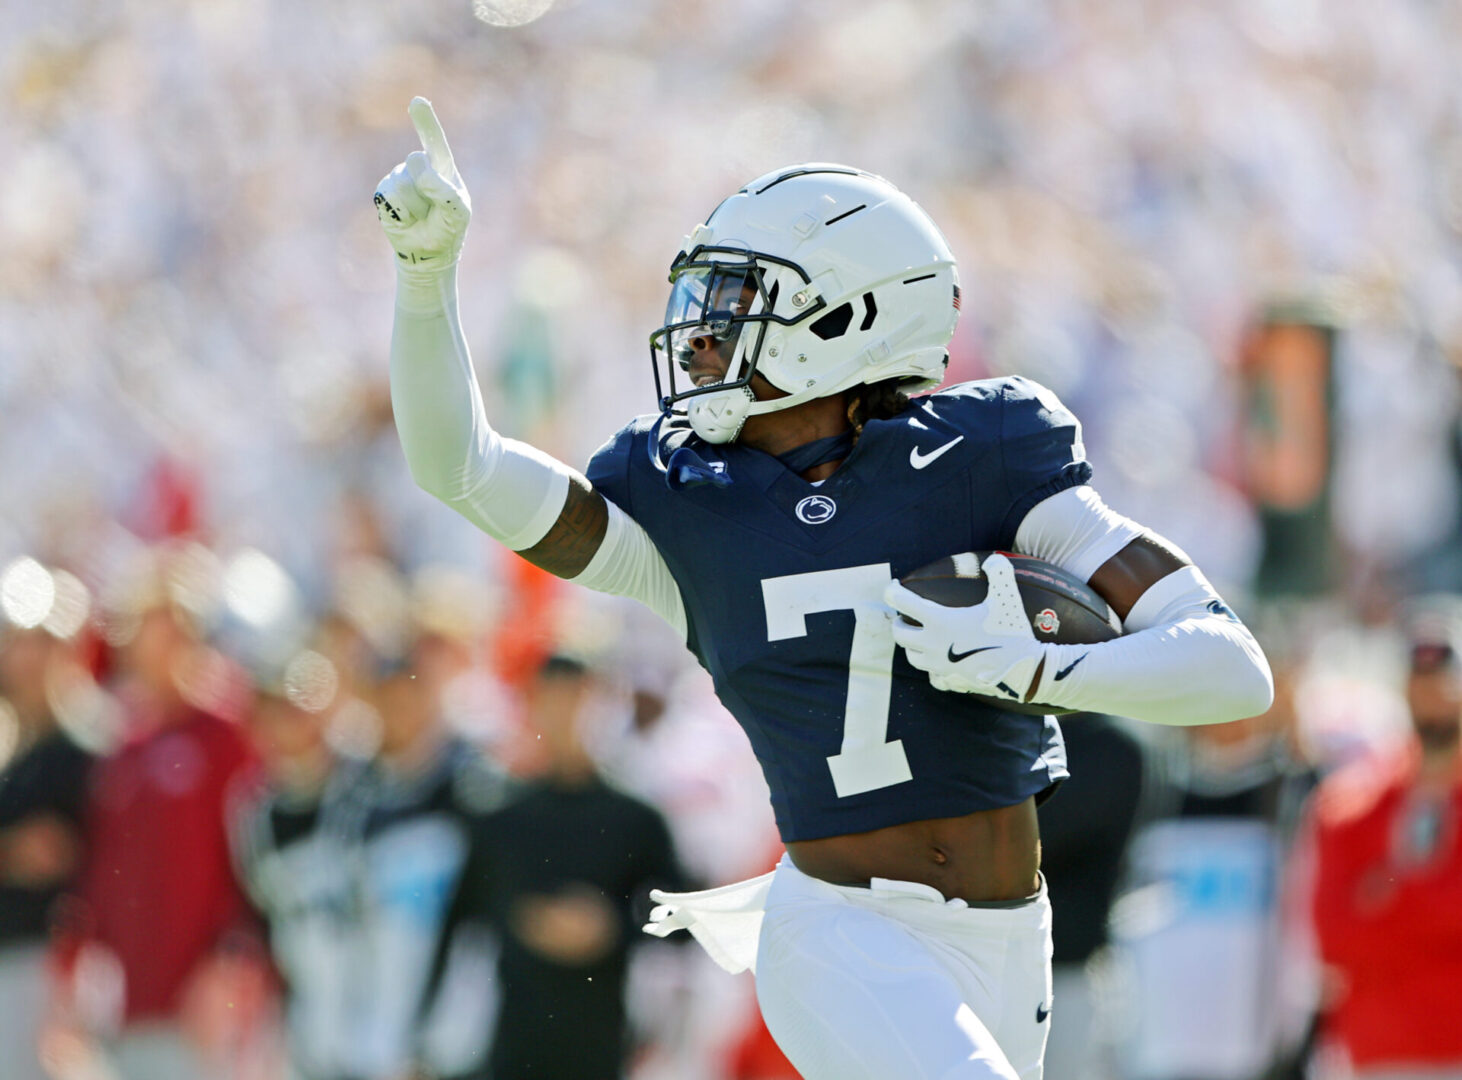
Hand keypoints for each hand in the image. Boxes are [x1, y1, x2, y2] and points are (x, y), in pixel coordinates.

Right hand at [374, 97, 471, 273]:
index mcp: (441, 167)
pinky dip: (403, 215)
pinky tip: (408, 220)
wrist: (428, 252)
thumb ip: (443, 189)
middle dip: (427, 187)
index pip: (435, 141)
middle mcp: (418, 167)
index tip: (417, 102)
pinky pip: (391, 198)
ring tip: (421, 217)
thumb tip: (416, 165)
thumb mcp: (456, 212)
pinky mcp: (383, 193)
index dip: (426, 121)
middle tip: (434, 210)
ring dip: (416, 208)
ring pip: (404, 185)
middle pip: (417, 163)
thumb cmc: (448, 229)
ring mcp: (398, 177)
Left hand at [884, 552, 1047, 702]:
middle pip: (899, 634)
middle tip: (906, 616)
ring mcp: (940, 666)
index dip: (892, 591)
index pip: (902, 602)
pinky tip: (941, 663)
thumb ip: (999, 573)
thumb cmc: (1012, 631)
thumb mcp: (1006, 597)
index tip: (894, 586)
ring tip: (920, 637)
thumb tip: (995, 559)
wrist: (1026, 670)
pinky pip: (932, 677)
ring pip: (912, 657)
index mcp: (940, 621)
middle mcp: (933, 645)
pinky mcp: (951, 681)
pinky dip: (932, 669)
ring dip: (911, 646)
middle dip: (898, 622)